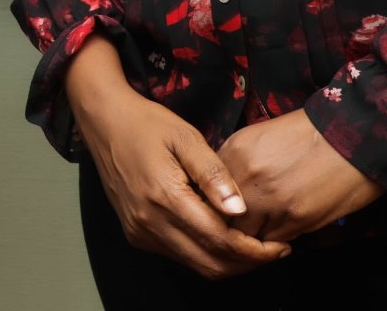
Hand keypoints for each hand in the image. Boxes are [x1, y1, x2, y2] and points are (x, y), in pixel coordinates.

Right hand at [64, 47, 289, 280]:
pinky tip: (222, 236)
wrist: (104, 121)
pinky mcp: (136, 233)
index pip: (220, 240)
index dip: (255, 250)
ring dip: (228, 262)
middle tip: (275, 250)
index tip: (282, 245)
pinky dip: (206, 253)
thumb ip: (213, 173)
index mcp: (164, 196)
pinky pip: (179, 255)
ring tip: (254, 245)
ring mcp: (140, 231)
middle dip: (248, 263)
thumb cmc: (147, 123)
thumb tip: (240, 209)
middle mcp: (149, 222)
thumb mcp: (185, 137)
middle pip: (210, 263)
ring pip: (196, 265)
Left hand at [217, 109, 381, 244]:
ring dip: (253, 234)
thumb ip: (238, 162)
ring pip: (245, 234)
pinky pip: (273, 241)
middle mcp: (246, 176)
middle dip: (229, 223)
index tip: (221, 206)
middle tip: (239, 224)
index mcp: (235, 151)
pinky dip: (275, 240)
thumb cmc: (311, 134)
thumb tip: (223, 188)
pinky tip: (284, 227)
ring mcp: (269, 200)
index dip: (213, 202)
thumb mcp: (262, 137)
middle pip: (221, 216)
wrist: (354, 138)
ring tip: (263, 227)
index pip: (206, 190)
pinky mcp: (295, 220)